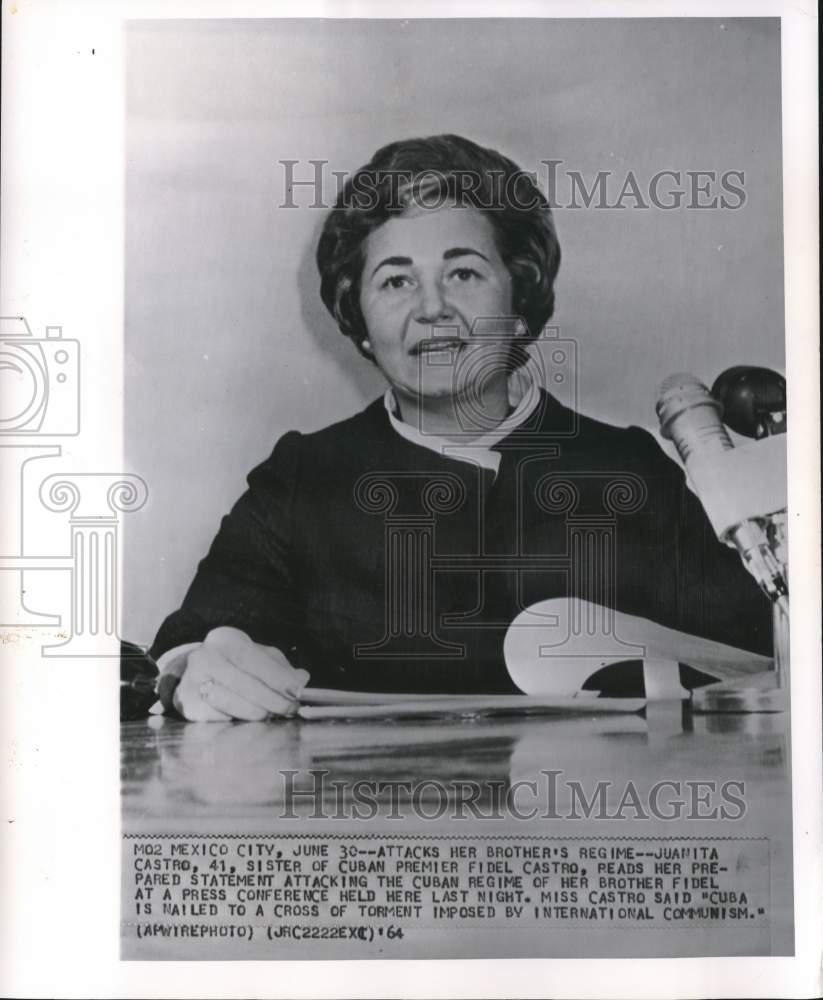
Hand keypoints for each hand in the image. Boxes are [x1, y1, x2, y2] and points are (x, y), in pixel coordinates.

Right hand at [172, 627, 309, 721]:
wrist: (199, 674)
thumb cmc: (238, 665)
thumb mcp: (260, 657)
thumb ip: (281, 668)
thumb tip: (301, 680)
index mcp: (225, 640)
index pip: (252, 658)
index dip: (276, 677)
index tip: (297, 691)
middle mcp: (204, 657)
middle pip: (242, 682)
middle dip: (271, 699)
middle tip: (289, 709)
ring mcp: (192, 681)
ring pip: (229, 702)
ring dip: (256, 712)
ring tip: (270, 714)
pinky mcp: (188, 705)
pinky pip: (218, 717)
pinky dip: (237, 719)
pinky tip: (247, 717)